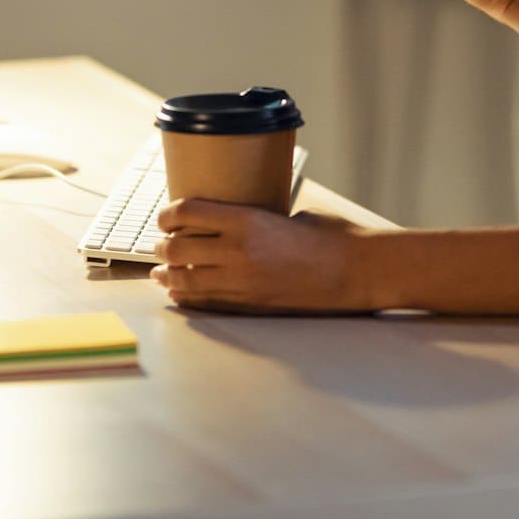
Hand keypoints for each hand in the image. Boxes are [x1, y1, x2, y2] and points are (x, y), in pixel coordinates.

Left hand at [150, 200, 374, 313]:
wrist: (358, 271)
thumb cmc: (333, 237)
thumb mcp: (292, 215)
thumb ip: (259, 221)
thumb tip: (238, 225)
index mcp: (249, 221)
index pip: (189, 212)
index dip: (169, 213)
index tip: (165, 216)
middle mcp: (238, 252)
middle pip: (178, 247)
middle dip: (163, 246)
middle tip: (161, 244)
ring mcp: (242, 283)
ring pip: (184, 280)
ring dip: (167, 274)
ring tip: (161, 271)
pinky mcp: (250, 307)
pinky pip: (204, 304)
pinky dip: (185, 297)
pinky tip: (178, 292)